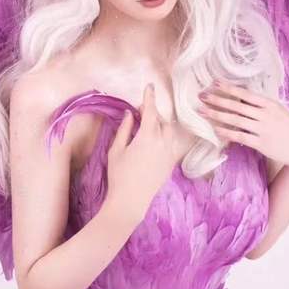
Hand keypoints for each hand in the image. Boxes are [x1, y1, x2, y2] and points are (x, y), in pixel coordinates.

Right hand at [106, 83, 179, 222]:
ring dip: (161, 125)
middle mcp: (163, 143)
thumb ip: (124, 129)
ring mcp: (169, 154)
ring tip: (148, 126)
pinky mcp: (171, 164)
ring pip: (170, 132)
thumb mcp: (116, 150)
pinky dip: (166, 137)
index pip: (151, 111)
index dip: (149, 98)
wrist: (130, 201)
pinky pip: (172, 144)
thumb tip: (130, 114)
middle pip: (162, 120)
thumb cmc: (118, 175)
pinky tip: (155, 141)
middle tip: (140, 113)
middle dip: (153, 113)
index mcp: (147, 137)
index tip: (149, 87)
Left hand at [197, 77, 288, 172]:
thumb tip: (241, 98)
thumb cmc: (288, 128)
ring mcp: (263, 129)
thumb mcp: (278, 111)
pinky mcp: (261, 144)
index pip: (246, 93)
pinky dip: (226, 132)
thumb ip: (261, 105)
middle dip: (217, 100)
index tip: (215, 82)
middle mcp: (266, 115)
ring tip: (202, 111)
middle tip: (202, 96)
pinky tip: (215, 129)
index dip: (229, 88)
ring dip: (217, 115)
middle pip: (237, 106)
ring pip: (235, 120)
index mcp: (270, 104)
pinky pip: (240, 136)